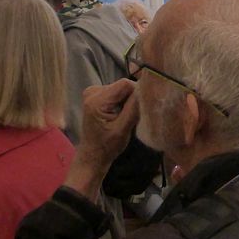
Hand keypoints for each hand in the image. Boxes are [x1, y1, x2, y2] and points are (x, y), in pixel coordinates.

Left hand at [66, 79, 138, 200]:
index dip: (138, 93)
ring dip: (128, 100)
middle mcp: (92, 92)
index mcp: (96, 100)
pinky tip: (120, 114)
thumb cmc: (107, 146)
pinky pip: (116, 92)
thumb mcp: (123, 129)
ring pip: (121, 89)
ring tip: (126, 117)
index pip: (125, 84)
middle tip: (133, 116)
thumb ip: (134, 108)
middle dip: (132, 98)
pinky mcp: (96, 95)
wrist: (93, 155)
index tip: (142, 108)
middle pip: (123, 86)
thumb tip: (145, 88)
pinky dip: (122, 101)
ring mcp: (93, 92)